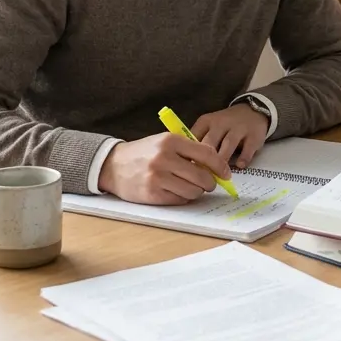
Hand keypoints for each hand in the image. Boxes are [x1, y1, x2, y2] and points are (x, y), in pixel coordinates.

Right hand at [96, 133, 232, 204]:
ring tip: (190, 186)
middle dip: (210, 182)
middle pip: (202, 176)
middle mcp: (164, 158)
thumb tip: (215, 165)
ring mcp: (158, 177)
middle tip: (209, 183)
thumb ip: (188, 150)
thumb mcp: (164, 142)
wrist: (113, 165)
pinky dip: (183, 197)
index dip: (220, 166)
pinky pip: (180, 200)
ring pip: (193, 190)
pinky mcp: (152, 194)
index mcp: (171, 141)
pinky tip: (177, 191)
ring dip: (197, 191)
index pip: (206, 154)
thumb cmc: (144, 153)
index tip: (226, 173)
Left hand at [191, 104, 269, 169]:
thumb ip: (198, 142)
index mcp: (206, 122)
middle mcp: (221, 123)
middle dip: (205, 160)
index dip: (189, 154)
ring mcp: (238, 128)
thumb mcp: (209, 127)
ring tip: (219, 175)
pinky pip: (248, 148)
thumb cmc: (225, 125)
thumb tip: (186, 163)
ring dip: (222, 160)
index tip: (187, 169)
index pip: (194, 137)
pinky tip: (240, 166)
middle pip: (210, 141)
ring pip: (228, 144)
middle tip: (201, 177)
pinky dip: (244, 158)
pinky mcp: (254, 135)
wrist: (252, 111)